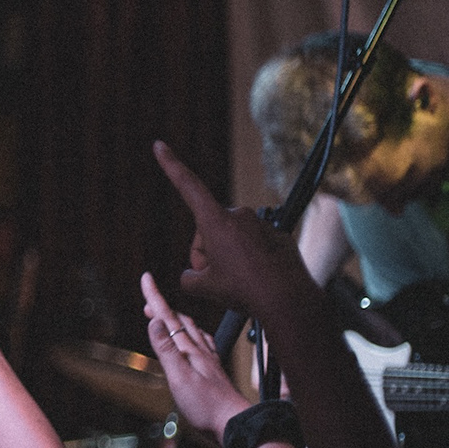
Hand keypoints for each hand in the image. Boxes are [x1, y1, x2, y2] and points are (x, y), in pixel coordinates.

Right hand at [141, 270, 248, 442]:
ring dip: (177, 320)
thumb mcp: (179, 378)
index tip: (146, 278)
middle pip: (179, 321)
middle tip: (148, 300)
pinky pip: (202, 345)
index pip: (168, 318)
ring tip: (167, 315)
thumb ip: (166, 349)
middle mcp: (201, 351)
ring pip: (192, 332)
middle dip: (162, 308)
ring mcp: (209, 361)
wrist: (236, 425)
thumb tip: (155, 320)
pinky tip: (197, 340)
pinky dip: (193, 336)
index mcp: (190, 351)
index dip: (155, 297)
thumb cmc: (207, 406)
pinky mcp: (213, 372)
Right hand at [153, 141, 316, 315]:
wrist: (288, 302)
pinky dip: (249, 260)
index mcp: (216, 222)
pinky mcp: (277, 235)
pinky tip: (255, 278)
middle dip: (205, 253)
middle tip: (212, 279)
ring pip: (231, 239)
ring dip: (227, 257)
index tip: (160, 145)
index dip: (171, 165)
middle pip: (208, 230)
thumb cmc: (244, 291)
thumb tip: (193, 275)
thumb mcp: (203, 288)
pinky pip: (253, 245)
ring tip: (237, 283)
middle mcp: (239, 216)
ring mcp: (260, 225)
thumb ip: (189, 277)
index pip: (188, 186)